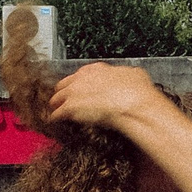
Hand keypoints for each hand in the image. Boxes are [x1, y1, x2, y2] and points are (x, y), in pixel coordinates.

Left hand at [46, 61, 166, 135]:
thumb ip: (126, 75)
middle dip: (63, 93)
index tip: (80, 90)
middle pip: (63, 85)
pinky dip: (55, 119)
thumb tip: (131, 76)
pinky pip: (56, 115)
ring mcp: (73, 93)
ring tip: (57, 112)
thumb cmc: (136, 91)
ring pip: (56, 99)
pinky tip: (56, 122)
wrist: (132, 103)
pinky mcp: (69, 109)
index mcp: (95, 69)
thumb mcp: (134, 75)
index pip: (79, 75)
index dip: (79, 84)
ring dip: (56, 105)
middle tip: (64, 101)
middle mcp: (81, 78)